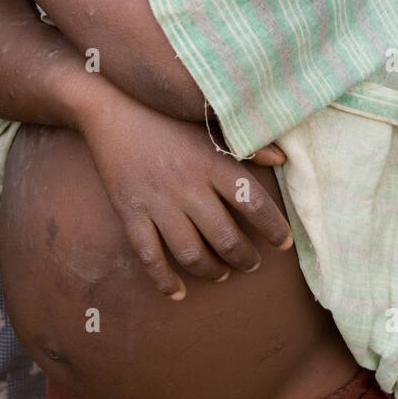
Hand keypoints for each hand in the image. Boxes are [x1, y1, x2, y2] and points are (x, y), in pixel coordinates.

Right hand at [74, 82, 291, 298]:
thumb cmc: (167, 114)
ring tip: (222, 273)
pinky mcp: (130, 213)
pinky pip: (149, 257)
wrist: (112, 106)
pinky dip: (164, 280)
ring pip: (191, 254)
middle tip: (253, 264)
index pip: (254, 203)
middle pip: (225, 238)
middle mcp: (188, 186)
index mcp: (212, 162)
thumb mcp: (208, 122)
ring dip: (212, 271)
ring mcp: (157, 203)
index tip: (285, 243)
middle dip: (245, 259)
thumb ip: (246, 142)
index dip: (275, 228)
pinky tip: (178, 292)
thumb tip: (282, 158)